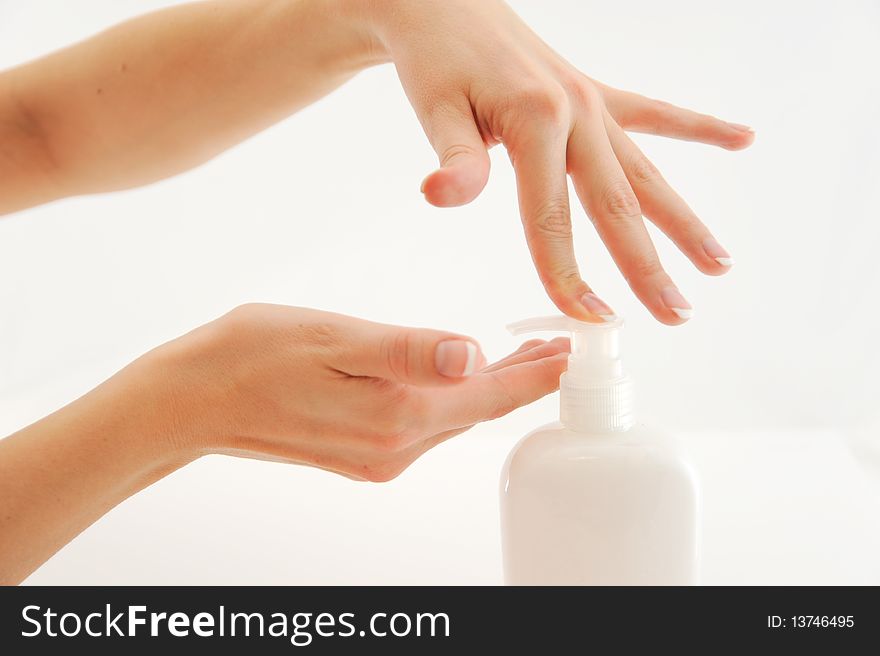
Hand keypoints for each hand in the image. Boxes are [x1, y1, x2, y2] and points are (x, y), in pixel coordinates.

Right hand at [160, 304, 568, 480]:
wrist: (192, 399)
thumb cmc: (253, 355)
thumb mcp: (333, 339)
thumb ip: (406, 351)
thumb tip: (469, 354)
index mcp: (396, 416)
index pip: (489, 396)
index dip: (535, 372)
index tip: (573, 348)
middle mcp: (394, 448)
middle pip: (479, 411)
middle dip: (522, 379)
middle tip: (557, 345)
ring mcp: (378, 457)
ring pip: (454, 419)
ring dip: (490, 389)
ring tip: (521, 355)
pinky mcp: (361, 454)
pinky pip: (426, 426)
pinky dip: (454, 400)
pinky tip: (458, 377)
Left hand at [362, 0, 753, 323]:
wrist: (446, 7)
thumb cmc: (438, 61)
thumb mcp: (434, 109)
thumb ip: (453, 159)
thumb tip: (439, 196)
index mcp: (535, 121)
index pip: (549, 218)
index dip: (565, 274)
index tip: (587, 318)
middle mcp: (576, 113)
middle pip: (617, 203)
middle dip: (647, 266)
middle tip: (676, 315)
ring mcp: (592, 103)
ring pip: (646, 172)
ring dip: (683, 221)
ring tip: (719, 263)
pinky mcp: (595, 94)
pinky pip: (654, 115)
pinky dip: (698, 129)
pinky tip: (741, 139)